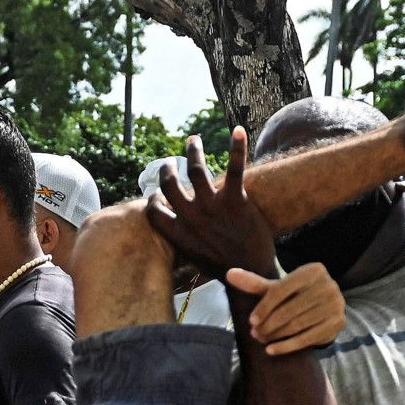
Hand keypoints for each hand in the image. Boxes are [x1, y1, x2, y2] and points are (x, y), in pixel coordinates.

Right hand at [144, 130, 274, 283]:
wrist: (251, 274)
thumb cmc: (224, 267)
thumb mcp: (194, 257)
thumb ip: (183, 239)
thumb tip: (177, 231)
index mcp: (178, 234)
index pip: (154, 212)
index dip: (153, 199)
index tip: (156, 194)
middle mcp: (191, 218)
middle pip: (170, 185)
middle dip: (167, 169)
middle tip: (170, 162)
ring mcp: (212, 208)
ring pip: (196, 170)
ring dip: (193, 151)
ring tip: (193, 140)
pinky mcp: (235, 201)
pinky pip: (234, 168)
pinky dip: (236, 146)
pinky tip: (237, 130)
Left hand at [233, 263, 344, 353]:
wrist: (326, 308)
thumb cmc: (296, 295)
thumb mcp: (278, 288)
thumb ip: (255, 283)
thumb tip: (229, 274)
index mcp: (312, 271)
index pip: (281, 290)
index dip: (264, 307)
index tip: (251, 321)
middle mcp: (327, 285)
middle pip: (289, 310)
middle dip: (269, 324)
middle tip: (255, 334)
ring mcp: (335, 304)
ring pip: (297, 325)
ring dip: (275, 336)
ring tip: (262, 340)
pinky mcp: (337, 323)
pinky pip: (307, 338)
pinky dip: (287, 346)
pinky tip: (271, 351)